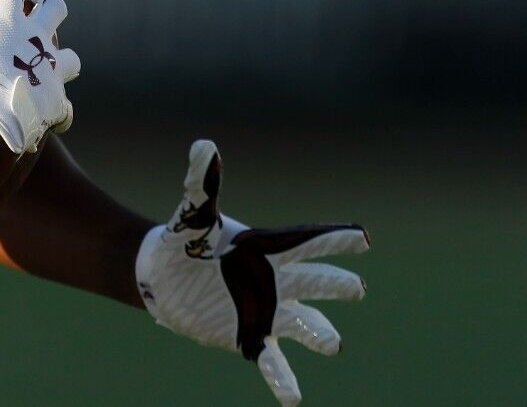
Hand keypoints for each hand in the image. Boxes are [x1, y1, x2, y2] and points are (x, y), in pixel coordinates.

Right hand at [0, 0, 79, 153]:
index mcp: (7, 19)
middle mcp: (37, 40)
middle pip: (55, 9)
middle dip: (51, 6)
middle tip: (44, 5)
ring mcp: (50, 73)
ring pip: (70, 58)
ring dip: (63, 59)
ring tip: (53, 63)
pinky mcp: (56, 105)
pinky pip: (64, 108)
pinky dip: (57, 110)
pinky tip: (50, 115)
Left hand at [135, 140, 369, 405]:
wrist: (162, 279)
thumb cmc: (183, 243)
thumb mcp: (191, 215)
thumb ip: (201, 183)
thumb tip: (203, 145)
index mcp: (268, 249)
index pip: (307, 241)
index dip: (334, 239)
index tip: (364, 237)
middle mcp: (278, 281)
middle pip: (317, 281)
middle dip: (335, 283)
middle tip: (355, 287)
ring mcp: (269, 312)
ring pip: (308, 325)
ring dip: (320, 334)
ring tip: (333, 344)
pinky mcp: (250, 337)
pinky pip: (275, 364)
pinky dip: (284, 382)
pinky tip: (293, 401)